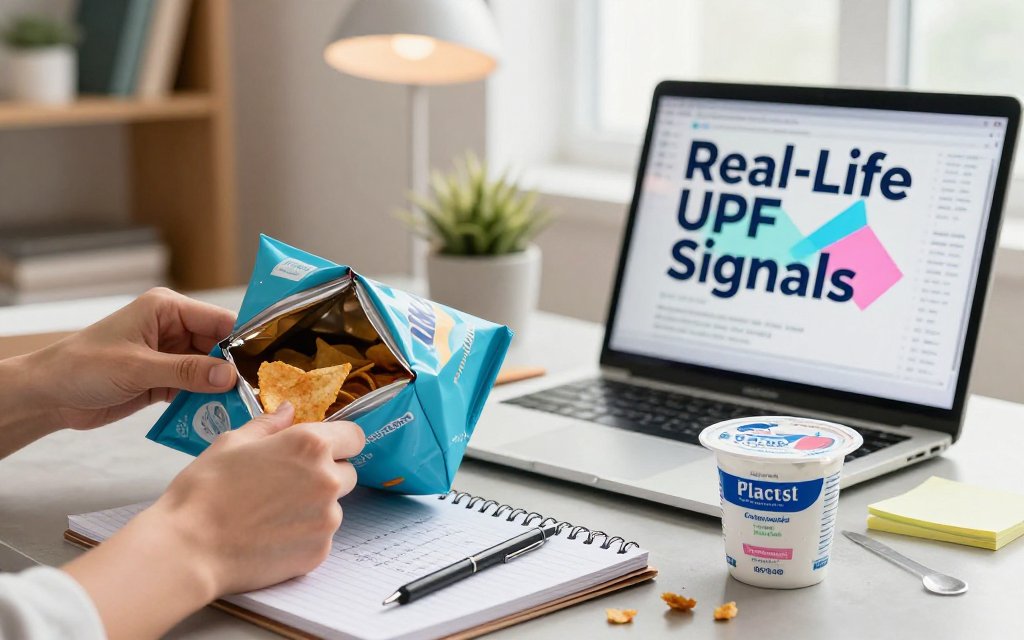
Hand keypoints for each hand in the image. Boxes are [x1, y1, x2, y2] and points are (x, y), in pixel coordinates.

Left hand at [30, 287, 238, 430]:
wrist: (49, 395)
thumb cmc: (83, 367)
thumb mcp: (138, 367)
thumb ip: (186, 371)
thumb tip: (229, 376)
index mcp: (167, 309)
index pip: (219, 320)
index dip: (242, 341)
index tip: (263, 365)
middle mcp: (172, 328)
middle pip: (220, 346)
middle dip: (234, 369)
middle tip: (257, 392)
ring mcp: (170, 355)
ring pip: (210, 370)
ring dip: (221, 388)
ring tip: (244, 407)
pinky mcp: (165, 380)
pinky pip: (196, 388)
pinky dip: (206, 401)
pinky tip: (220, 415)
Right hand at [157, 403, 364, 592]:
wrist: (189, 548)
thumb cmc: (205, 490)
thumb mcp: (233, 443)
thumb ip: (269, 424)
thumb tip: (288, 410)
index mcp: (311, 445)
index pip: (355, 436)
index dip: (340, 441)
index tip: (323, 449)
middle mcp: (328, 480)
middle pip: (347, 473)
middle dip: (326, 474)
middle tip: (288, 483)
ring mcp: (327, 519)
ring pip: (334, 507)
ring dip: (314, 507)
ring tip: (272, 513)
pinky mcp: (320, 551)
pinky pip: (321, 537)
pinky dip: (303, 536)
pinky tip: (271, 536)